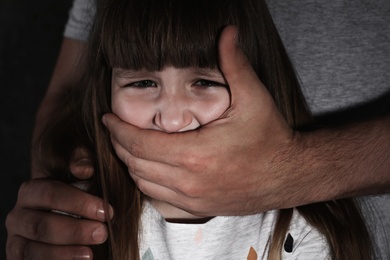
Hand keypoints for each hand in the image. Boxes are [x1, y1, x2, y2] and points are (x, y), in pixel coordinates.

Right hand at [6, 148, 111, 259]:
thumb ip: (82, 161)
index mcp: (33, 190)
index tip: (106, 211)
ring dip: (62, 254)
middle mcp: (19, 215)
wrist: (68, 217)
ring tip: (89, 255)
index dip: (79, 203)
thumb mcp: (82, 173)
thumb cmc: (79, 194)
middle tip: (102, 233)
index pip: (51, 193)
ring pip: (32, 250)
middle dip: (74, 231)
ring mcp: (17, 239)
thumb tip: (84, 168)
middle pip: (42, 225)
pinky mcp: (18, 258)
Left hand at [102, 25, 296, 215]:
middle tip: (115, 129)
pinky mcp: (199, 207)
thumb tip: (227, 32)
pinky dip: (146, 181)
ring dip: (130, 164)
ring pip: (143, 183)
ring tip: (127, 145)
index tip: (108, 118)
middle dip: (118, 145)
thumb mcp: (254, 98)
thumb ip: (235, 64)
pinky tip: (148, 167)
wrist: (290, 175)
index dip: (118, 130)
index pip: (139, 144)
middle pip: (135, 164)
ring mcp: (192, 198)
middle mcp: (189, 181)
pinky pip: (158, 197)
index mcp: (196, 154)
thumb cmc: (271, 138)